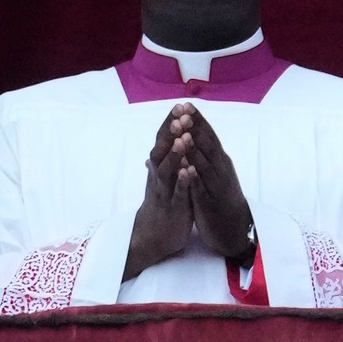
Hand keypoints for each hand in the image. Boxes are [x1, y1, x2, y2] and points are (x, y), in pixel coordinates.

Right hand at [124, 110, 197, 279]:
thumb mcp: (161, 177)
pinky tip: (189, 171)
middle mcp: (158, 176)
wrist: (153, 236)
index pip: (162, 141)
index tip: (179, 105)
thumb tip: (160, 139)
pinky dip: (182, 182)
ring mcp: (164, 192)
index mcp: (158, 167)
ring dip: (175, 154)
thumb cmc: (160, 202)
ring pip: (167, 171)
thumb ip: (162, 158)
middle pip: (162, 151)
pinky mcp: (173, 208)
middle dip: (171, 133)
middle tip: (179, 115)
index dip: (170, 124)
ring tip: (182, 139)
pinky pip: (177, 194)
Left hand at [174, 105, 255, 264]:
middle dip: (195, 128)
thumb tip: (192, 134)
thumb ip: (205, 154)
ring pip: (204, 164)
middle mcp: (220, 168)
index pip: (208, 135)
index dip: (197, 120)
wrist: (234, 227)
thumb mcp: (215, 171)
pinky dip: (194, 177)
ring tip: (184, 134)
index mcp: (220, 159)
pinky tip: (187, 169)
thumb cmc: (222, 196)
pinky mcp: (209, 201)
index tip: (186, 104)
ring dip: (194, 149)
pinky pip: (201, 188)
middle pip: (207, 144)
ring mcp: (215, 184)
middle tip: (184, 112)